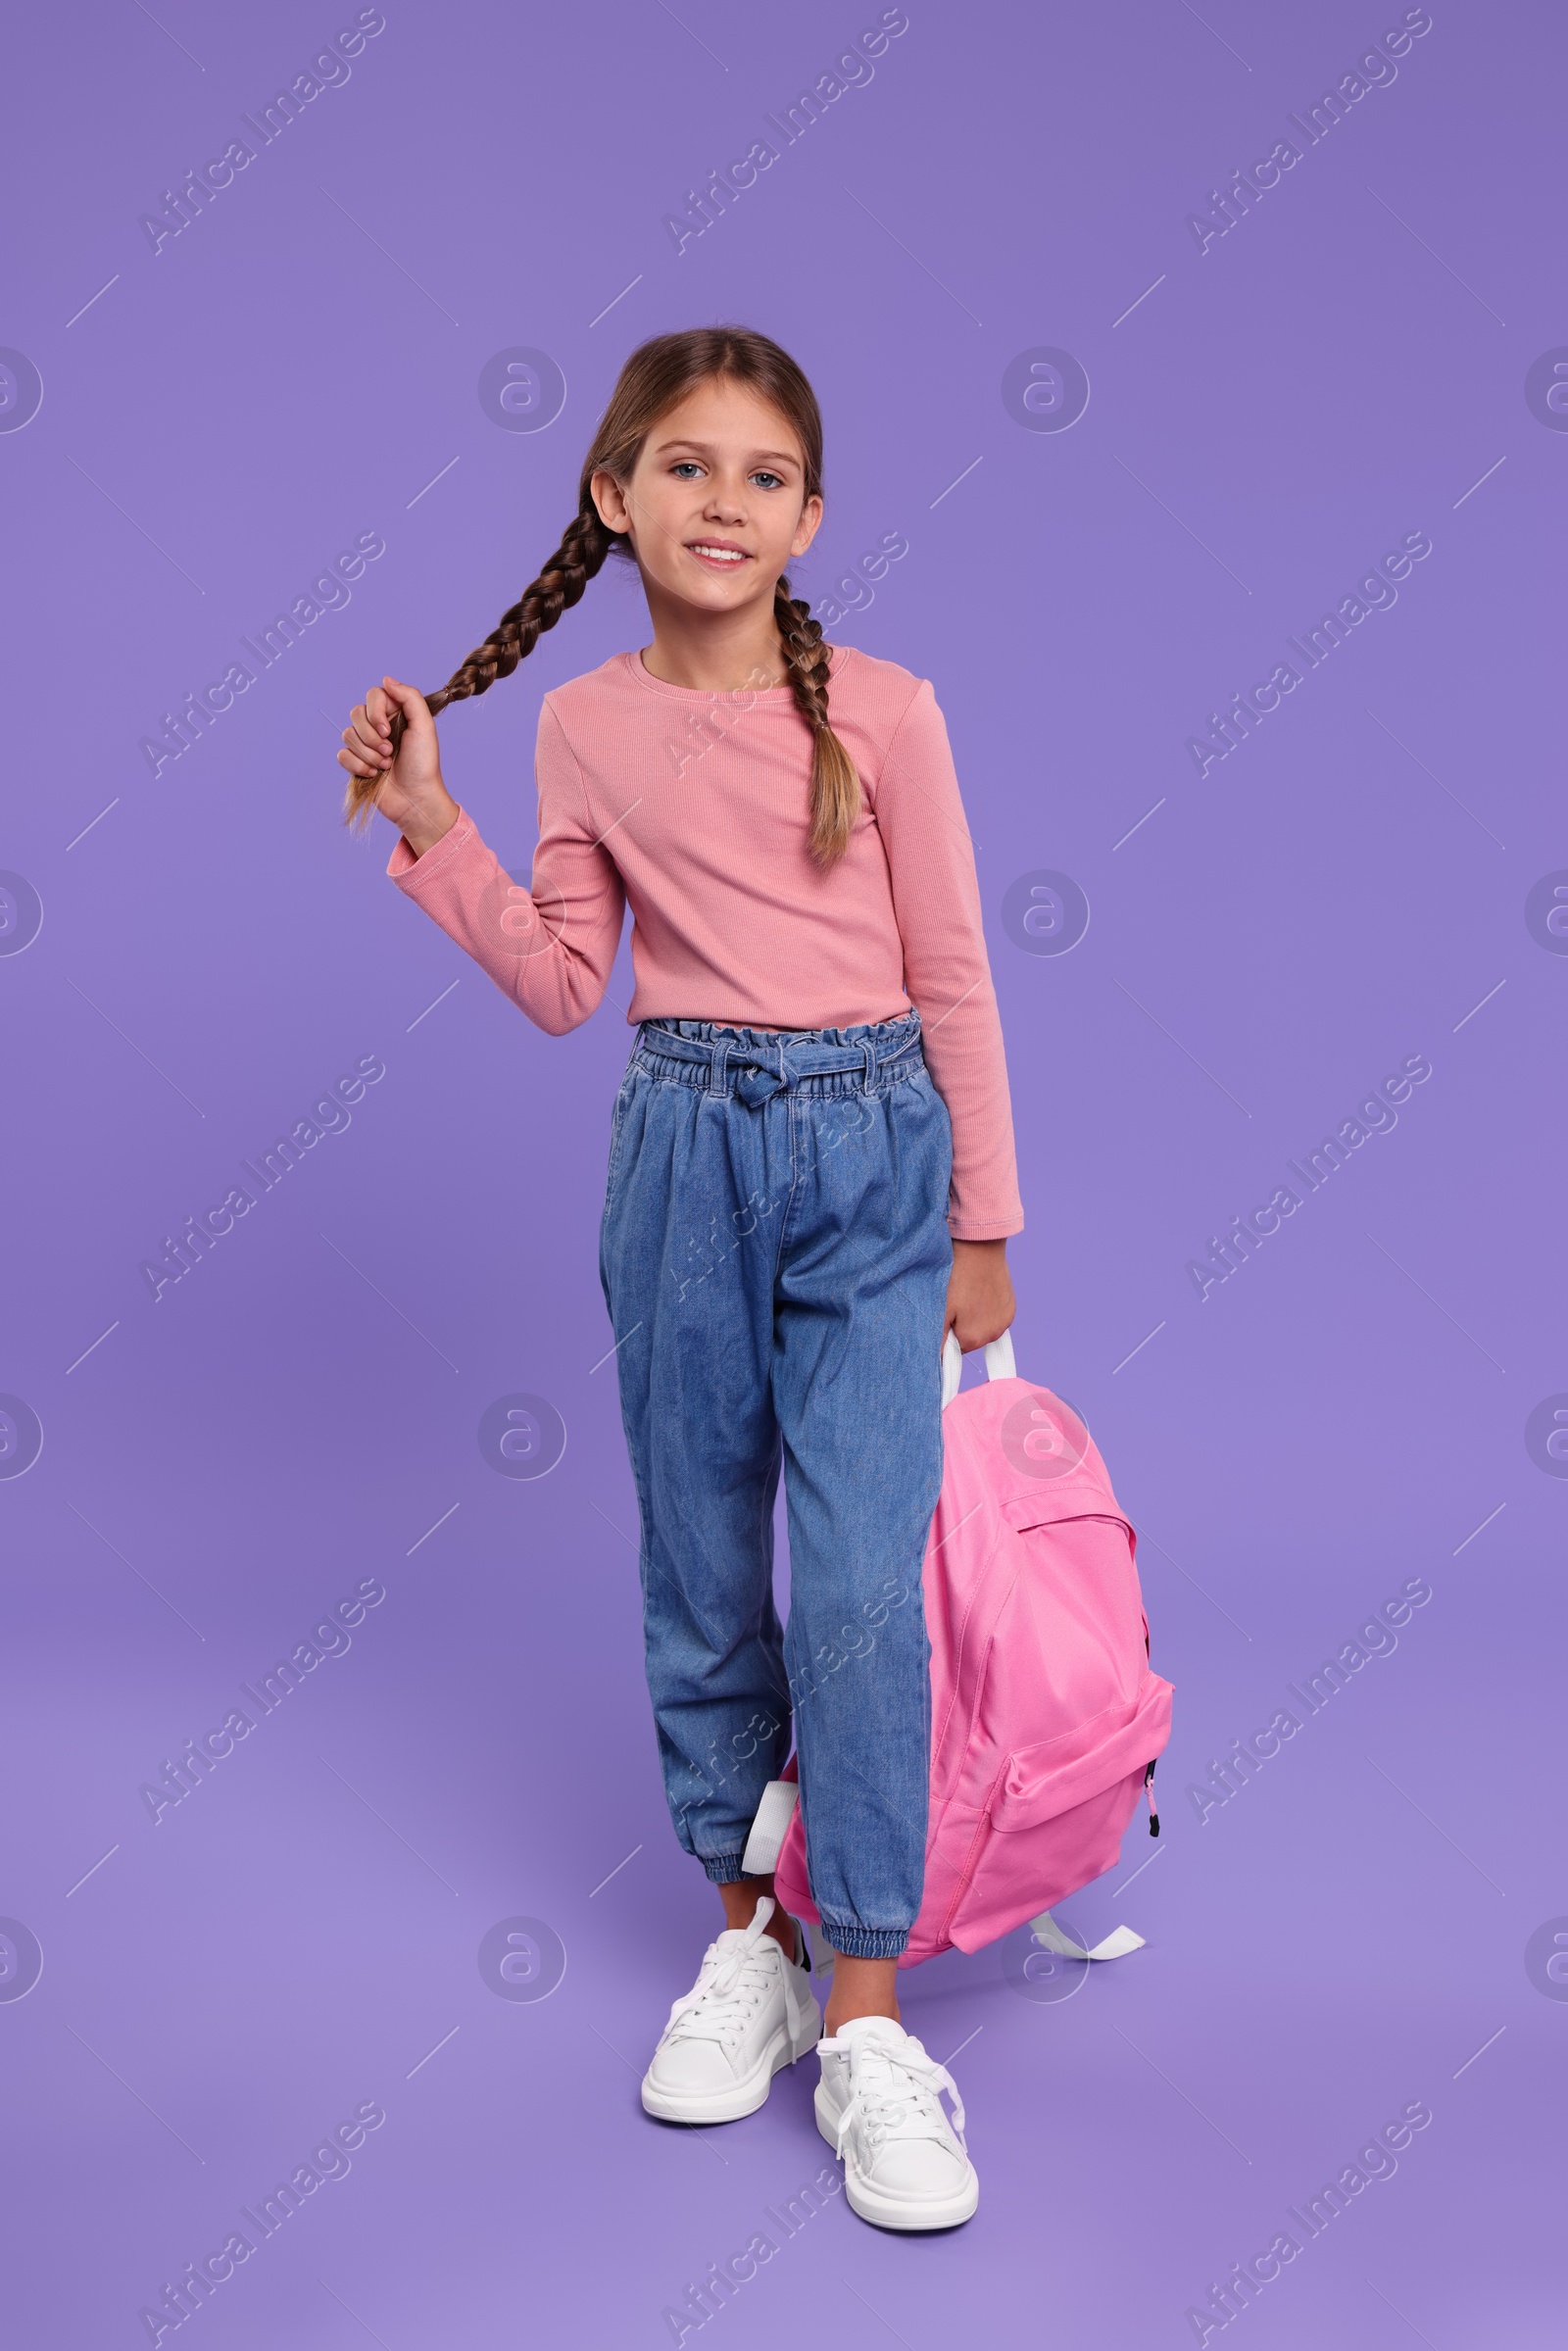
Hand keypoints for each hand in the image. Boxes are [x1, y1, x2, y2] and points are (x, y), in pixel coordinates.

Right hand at [337, 675, 459, 856]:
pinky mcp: (356, 763)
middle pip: (356, 713)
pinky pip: (342, 755)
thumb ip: (410, 697)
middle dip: (371, 736)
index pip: (373, 695)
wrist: (416, 799)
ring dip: (368, 753)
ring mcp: (365, 745)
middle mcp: (378, 726)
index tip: (387, 729)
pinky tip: (373, 774)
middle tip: (390, 751)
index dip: (375, 711)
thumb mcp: (425, 726)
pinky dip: (357, 765)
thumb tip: (386, 679)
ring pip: (348, 734)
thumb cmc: (424, 764)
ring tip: (386, 765)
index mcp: (394, 714)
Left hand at [944, 1238, 1014, 1353]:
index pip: (954, 1351)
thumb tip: (937, 1361)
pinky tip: (979, 1290)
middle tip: (954, 1300)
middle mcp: (993, 1334)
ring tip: (967, 1293)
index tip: (945, 1315)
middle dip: (960, 1325)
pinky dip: (987, 1308)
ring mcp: (1005, 1320)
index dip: (946, 1333)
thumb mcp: (940, 1309)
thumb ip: (938, 1339)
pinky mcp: (1011, 1306)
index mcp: (973, 1339)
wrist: (979, 1248)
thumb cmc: (956, 1277)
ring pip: (983, 1328)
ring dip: (975, 1317)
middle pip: (970, 1340)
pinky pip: (995, 1316)